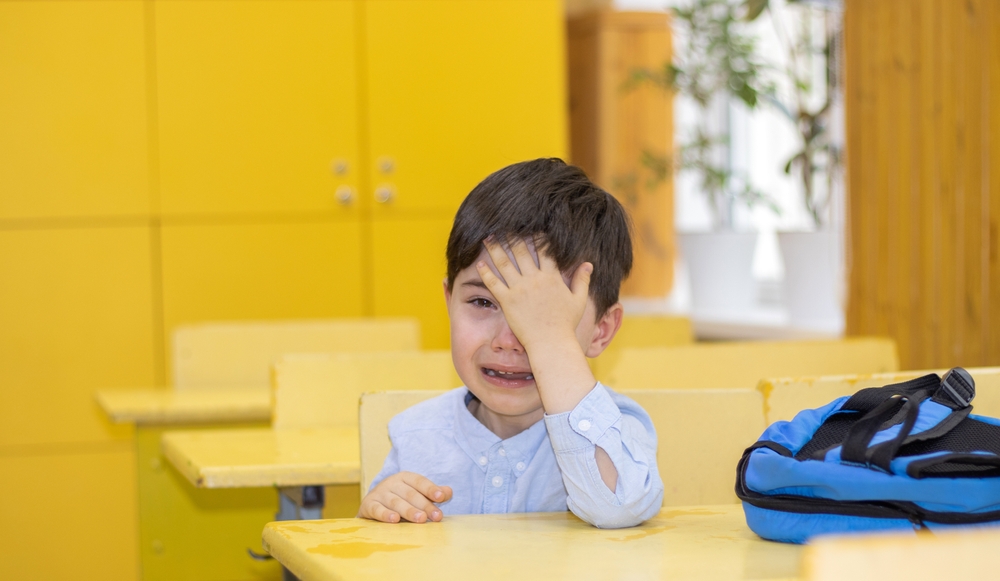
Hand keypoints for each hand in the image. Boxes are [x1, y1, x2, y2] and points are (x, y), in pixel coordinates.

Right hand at [358, 472, 452, 522]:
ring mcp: (379, 493)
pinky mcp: (368, 505)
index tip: (441, 497)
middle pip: (410, 493)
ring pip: (395, 502)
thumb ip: (433, 493)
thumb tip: (448, 492)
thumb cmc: (400, 499)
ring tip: (420, 519)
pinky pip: (377, 509)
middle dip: (424, 505)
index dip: (431, 489)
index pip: (419, 481)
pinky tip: (394, 520)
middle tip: (436, 516)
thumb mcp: (416, 493)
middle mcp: (391, 483)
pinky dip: (385, 514)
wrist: (372, 504)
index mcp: (405, 477)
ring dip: (409, 510)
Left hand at [476, 236, 591, 351]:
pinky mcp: (508, 301)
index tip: (529, 227)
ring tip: (488, 238)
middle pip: (521, 251)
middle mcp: (534, 279)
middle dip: (511, 237)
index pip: (544, 250)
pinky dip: (486, 273)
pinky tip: (479, 264)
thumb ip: (582, 280)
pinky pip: (494, 284)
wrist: (551, 343)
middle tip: (503, 227)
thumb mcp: (578, 300)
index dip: (536, 237)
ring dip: (495, 249)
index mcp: (551, 277)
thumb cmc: (566, 324)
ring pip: (504, 263)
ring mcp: (520, 290)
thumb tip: (589, 264)